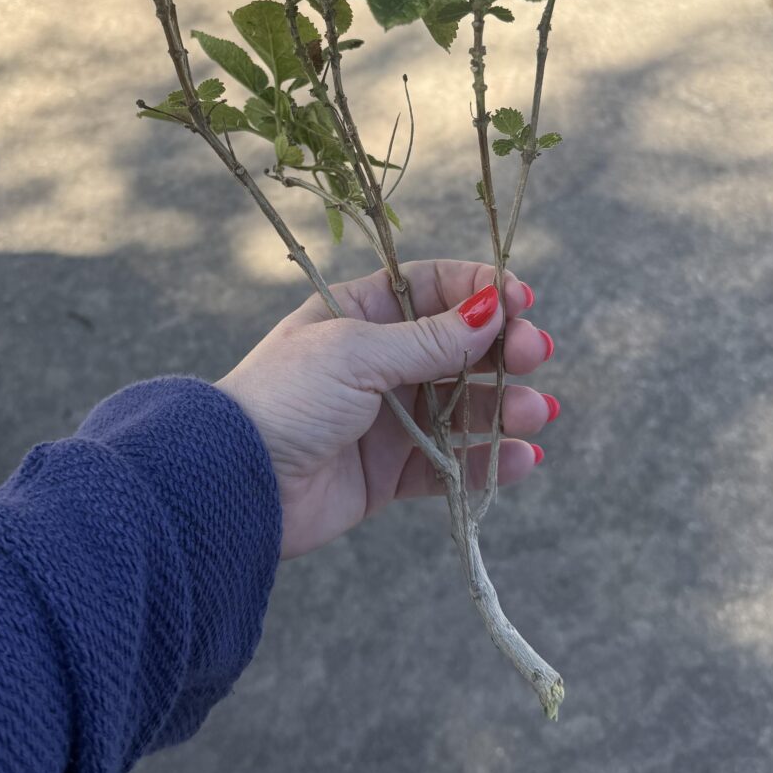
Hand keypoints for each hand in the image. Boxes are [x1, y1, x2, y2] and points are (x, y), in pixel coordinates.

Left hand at [215, 258, 557, 559]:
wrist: (236, 483)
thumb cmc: (285, 398)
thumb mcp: (355, 354)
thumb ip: (428, 339)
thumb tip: (491, 310)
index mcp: (360, 315)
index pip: (434, 288)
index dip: (480, 291)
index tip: (522, 301)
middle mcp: (378, 362)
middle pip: (460, 347)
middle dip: (504, 349)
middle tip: (536, 354)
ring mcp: (387, 419)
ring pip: (464, 407)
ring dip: (506, 406)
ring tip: (535, 412)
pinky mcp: (390, 474)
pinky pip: (453, 465)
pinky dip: (489, 462)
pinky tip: (522, 459)